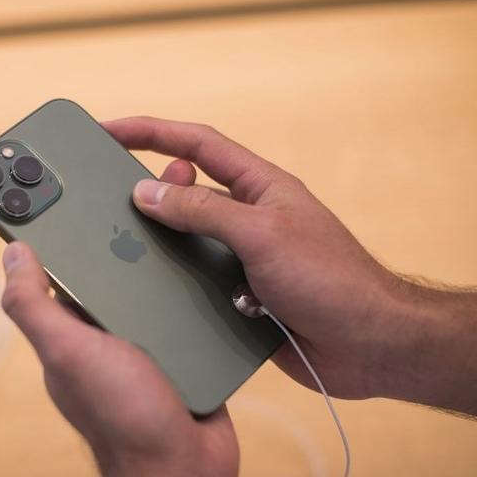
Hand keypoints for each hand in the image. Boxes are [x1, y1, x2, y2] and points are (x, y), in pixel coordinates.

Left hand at [0, 160, 238, 476]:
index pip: (56, 260)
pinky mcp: (181, 339)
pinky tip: (207, 239)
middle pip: (108, 256)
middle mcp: (104, 323)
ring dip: (163, 236)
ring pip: (150, 271)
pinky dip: (193, 270)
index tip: (52, 176)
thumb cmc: (123, 417)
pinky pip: (185, 295)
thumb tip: (13, 251)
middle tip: (132, 170)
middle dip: (119, 213)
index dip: (51, 218)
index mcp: (71, 321)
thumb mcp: (69, 353)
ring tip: (178, 192)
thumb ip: (36, 306)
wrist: (186, 467)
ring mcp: (144, 330)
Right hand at [104, 116, 476, 415]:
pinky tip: (161, 294)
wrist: (367, 345)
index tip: (108, 130)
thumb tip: (147, 191)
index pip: (197, 145)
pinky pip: (194, 283)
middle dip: (149, 193)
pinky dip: (178, 286)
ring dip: (162, 247)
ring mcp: (242, 257)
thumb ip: (203, 210)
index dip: (150, 132)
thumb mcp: (261, 233)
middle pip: (184, 192)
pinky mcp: (238, 296)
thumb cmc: (331, 279)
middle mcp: (247, 217)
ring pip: (185, 242)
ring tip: (127, 252)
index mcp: (258, 186)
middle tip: (110, 202)